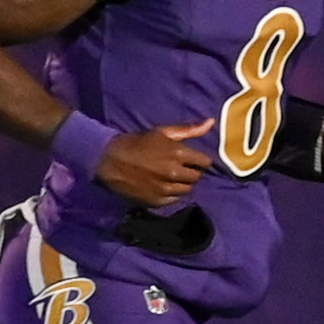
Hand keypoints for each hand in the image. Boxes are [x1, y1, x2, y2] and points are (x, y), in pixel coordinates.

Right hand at [96, 122, 215, 210]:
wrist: (111, 161)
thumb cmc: (138, 143)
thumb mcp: (163, 132)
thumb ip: (189, 130)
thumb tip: (212, 122)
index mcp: (178, 153)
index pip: (205, 162)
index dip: (200, 160)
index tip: (193, 159)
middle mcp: (174, 173)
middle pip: (197, 177)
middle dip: (191, 172)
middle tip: (180, 168)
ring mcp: (165, 188)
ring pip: (187, 190)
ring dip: (182, 184)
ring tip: (171, 177)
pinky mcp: (157, 201)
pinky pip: (174, 199)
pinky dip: (171, 193)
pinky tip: (162, 185)